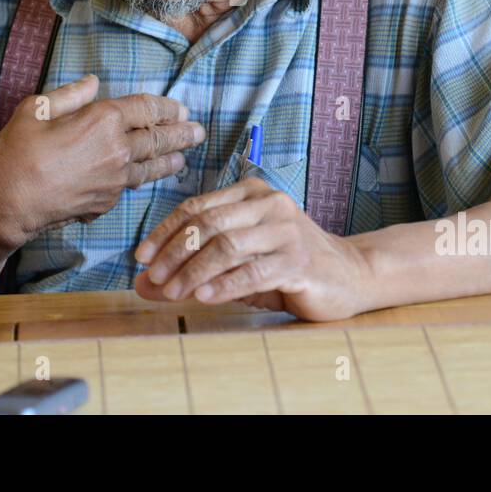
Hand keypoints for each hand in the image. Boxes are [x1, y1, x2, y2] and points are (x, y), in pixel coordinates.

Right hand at [0, 74, 204, 246]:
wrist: (7, 202)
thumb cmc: (17, 151)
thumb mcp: (37, 109)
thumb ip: (71, 94)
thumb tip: (94, 82)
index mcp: (103, 120)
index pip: (145, 109)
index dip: (165, 107)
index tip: (181, 108)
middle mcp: (117, 150)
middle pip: (158, 139)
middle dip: (181, 134)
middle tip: (198, 132)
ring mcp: (115, 180)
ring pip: (152, 168)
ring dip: (171, 161)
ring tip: (184, 158)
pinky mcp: (106, 203)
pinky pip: (130, 187)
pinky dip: (142, 180)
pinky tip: (146, 179)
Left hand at [132, 177, 372, 320]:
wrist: (349, 275)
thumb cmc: (286, 264)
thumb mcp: (237, 262)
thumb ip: (193, 267)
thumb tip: (143, 284)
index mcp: (251, 193)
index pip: (197, 207)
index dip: (165, 232)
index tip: (141, 257)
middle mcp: (269, 204)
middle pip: (208, 224)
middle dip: (174, 253)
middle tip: (153, 278)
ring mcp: (287, 230)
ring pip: (227, 246)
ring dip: (194, 271)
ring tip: (173, 292)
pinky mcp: (300, 261)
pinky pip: (254, 272)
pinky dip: (225, 285)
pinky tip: (205, 298)